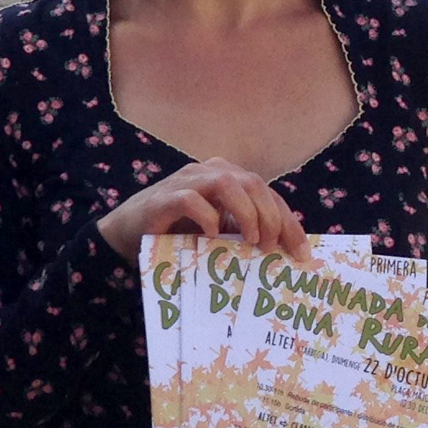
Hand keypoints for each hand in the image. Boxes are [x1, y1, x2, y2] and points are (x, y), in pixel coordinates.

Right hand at [95, 157, 310, 264]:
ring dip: (245, 212)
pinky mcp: (163, 199)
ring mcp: (184, 182)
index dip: (289, 222)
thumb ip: (243, 232)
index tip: (302, 254)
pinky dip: (206, 217)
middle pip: (253, 183)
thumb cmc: (176, 235)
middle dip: (271, 216)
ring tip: (251, 240)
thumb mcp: (218, 234)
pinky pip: (191, 199)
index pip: (268, 194)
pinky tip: (212, 236)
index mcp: (226, 178)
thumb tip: (284, 252)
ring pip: (227, 182)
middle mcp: (208, 173)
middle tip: (272, 248)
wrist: (126, 234)